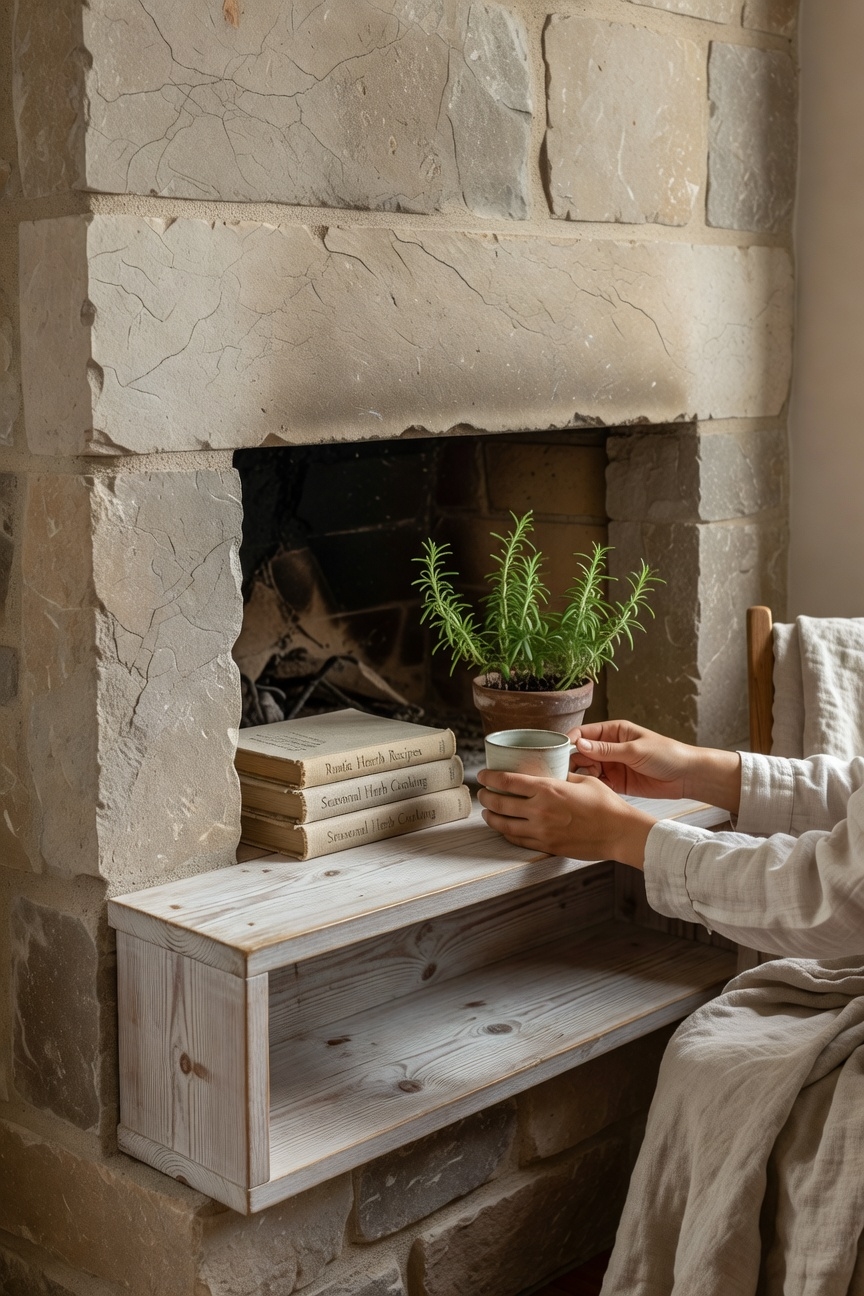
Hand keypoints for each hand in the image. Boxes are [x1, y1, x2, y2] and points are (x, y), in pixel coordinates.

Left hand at [476, 769, 655, 868]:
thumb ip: (561, 777)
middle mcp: (540, 810)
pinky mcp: (547, 846)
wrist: (620, 833)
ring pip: (505, 825)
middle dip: (487, 797)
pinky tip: (504, 829)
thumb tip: (549, 774)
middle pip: (501, 803)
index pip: (508, 781)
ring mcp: (542, 831)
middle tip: (483, 793)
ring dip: (491, 818)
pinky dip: (507, 834)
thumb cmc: (606, 805)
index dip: (490, 778)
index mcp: (548, 789)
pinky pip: (518, 840)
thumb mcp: (583, 780)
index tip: (483, 775)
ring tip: (487, 812)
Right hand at [567, 720, 741, 813]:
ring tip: (573, 782)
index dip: (570, 741)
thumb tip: (579, 744)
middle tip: (561, 771)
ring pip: (586, 768)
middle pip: (581, 752)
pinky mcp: (615, 782)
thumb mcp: (634, 750)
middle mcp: (608, 747)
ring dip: (579, 774)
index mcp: (613, 731)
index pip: (584, 733)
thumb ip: (606, 749)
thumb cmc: (666, 754)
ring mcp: (611, 765)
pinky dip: (589, 786)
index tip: (558, 751)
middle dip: (571, 760)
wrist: (687, 776)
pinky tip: (582, 790)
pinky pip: (596, 783)